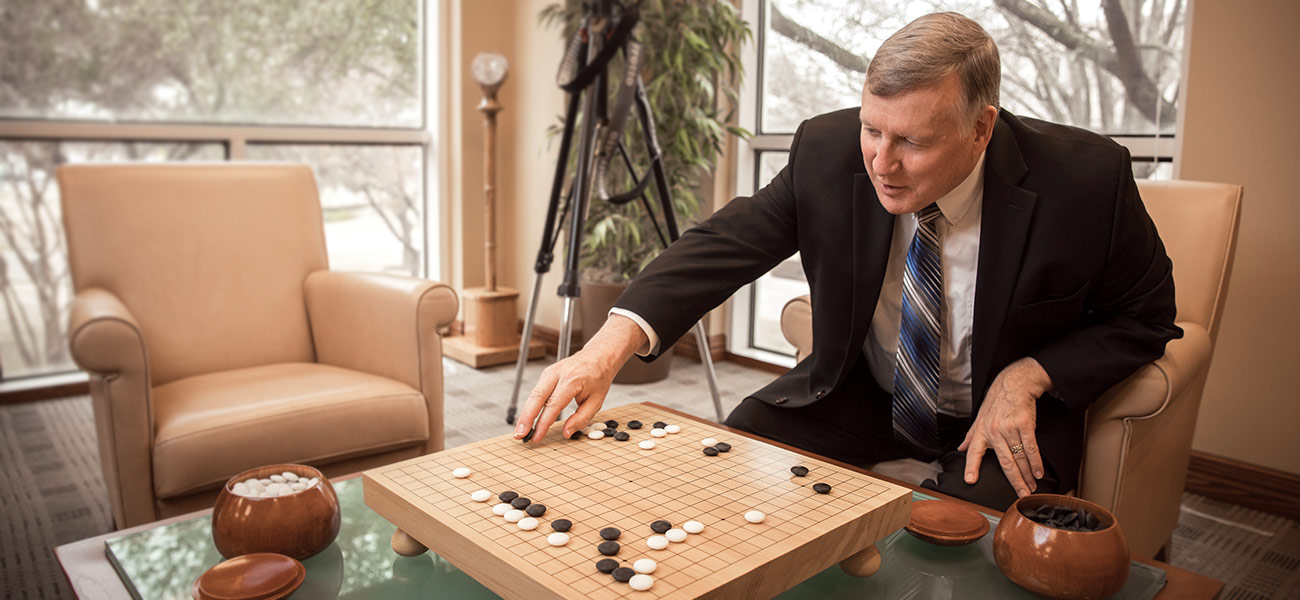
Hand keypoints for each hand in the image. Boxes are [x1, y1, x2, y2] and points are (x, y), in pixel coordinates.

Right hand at [513, 314, 648, 442]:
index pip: (553, 404)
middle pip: (536, 397)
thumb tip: (566, 433)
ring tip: (520, 431)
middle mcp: (557, 373)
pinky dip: (530, 407)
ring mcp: (550, 372)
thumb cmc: (598, 378)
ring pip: (533, 395)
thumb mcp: (597, 401)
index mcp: (572, 380)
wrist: (598, 356)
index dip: (543, 423)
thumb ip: (581, 418)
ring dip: (525, 414)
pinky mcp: (546, 374)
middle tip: (519, 435)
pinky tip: (527, 420)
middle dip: (526, 418)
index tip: (536, 437)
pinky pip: (536, 392)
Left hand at [958, 357, 1052, 496]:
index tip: (970, 480)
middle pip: (1005, 462)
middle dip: (1014, 481)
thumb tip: (961, 449)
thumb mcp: (980, 418)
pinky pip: (1031, 448)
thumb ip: (971, 436)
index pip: (973, 452)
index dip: (971, 467)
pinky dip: (1036, 462)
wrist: (1014, 384)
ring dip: (1027, 475)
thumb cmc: (997, 403)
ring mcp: (1009, 428)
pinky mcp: (1025, 424)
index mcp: (981, 432)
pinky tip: (1038, 473)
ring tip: (1031, 487)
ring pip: (1020, 457)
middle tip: (1021, 495)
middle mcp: (994, 431)